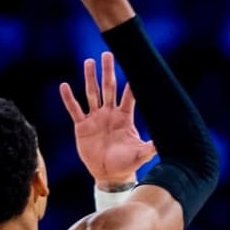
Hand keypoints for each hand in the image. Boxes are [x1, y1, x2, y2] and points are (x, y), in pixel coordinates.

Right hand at [60, 51, 155, 187]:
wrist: (109, 175)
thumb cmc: (127, 164)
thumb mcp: (141, 154)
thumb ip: (151, 147)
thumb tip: (165, 142)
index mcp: (124, 117)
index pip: (129, 95)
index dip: (131, 82)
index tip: (133, 65)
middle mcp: (110, 114)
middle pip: (109, 87)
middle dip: (108, 71)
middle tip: (108, 54)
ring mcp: (95, 118)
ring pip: (92, 93)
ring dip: (90, 78)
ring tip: (89, 62)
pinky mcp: (82, 126)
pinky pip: (74, 109)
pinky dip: (69, 98)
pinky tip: (64, 86)